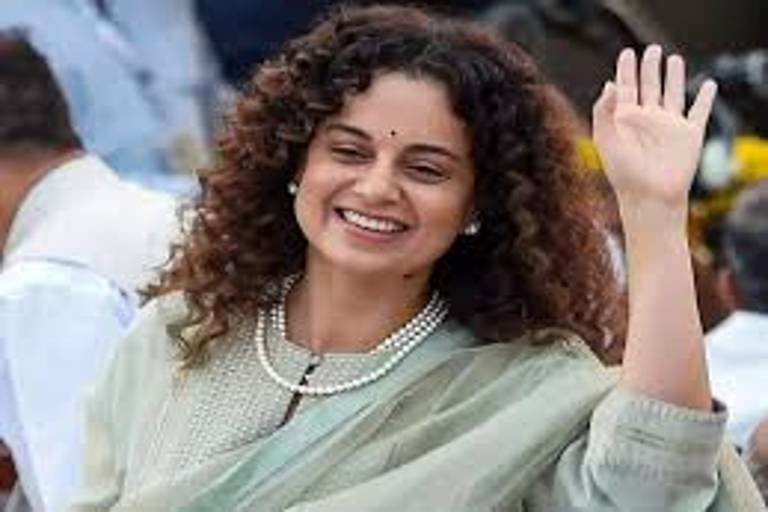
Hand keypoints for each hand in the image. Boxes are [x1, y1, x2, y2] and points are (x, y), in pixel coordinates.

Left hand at [592, 45, 716, 214]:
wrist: (649, 196)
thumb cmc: (624, 173)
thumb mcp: (605, 138)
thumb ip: (603, 111)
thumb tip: (609, 84)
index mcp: (625, 120)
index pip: (626, 89)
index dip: (626, 71)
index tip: (626, 54)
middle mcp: (647, 121)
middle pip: (649, 87)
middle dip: (649, 68)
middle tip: (651, 49)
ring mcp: (669, 126)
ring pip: (673, 94)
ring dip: (674, 77)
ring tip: (673, 58)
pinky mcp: (689, 135)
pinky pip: (700, 111)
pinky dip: (706, 98)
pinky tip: (708, 85)